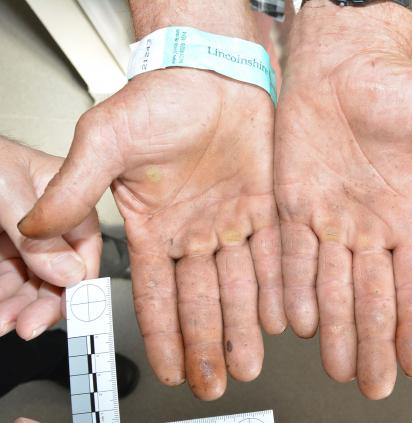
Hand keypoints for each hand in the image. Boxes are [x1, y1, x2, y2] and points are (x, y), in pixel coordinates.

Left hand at [0, 138, 99, 339]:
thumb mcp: (6, 189)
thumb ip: (38, 235)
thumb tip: (71, 274)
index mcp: (64, 196)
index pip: (85, 245)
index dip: (80, 279)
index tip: (68, 307)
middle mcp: (46, 220)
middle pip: (58, 270)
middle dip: (42, 300)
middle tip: (28, 325)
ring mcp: (19, 236)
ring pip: (28, 280)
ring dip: (17, 305)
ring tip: (2, 321)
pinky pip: (3, 279)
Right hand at [18, 1, 285, 399]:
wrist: (211, 72)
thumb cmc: (159, 98)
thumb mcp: (106, 141)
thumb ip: (74, 187)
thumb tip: (36, 226)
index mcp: (154, 226)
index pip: (155, 293)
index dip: (162, 334)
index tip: (172, 368)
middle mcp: (193, 230)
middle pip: (199, 300)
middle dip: (207, 343)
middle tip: (214, 381)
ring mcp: (230, 220)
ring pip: (237, 286)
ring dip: (242, 325)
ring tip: (246, 362)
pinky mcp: (265, 206)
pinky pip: (271, 255)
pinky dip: (275, 287)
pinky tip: (279, 317)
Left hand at [275, 1, 411, 398]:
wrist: (339, 68)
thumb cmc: (393, 88)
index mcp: (408, 216)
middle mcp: (369, 227)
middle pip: (374, 298)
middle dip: (374, 342)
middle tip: (374, 383)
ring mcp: (331, 220)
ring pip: (333, 287)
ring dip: (336, 328)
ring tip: (338, 365)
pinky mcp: (296, 207)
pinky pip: (294, 257)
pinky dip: (294, 290)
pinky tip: (297, 320)